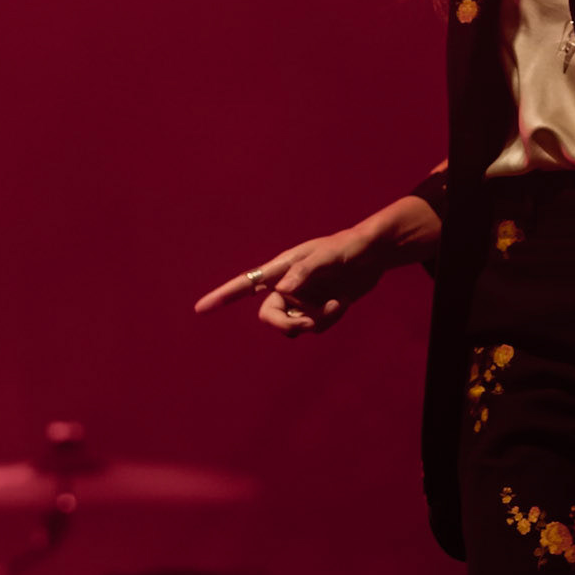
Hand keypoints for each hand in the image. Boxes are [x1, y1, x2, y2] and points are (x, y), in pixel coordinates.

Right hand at [194, 226, 384, 336]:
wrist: (375, 255)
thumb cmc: (348, 246)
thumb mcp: (328, 255)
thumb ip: (305, 271)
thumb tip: (283, 291)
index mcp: (281, 268)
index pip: (245, 284)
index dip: (221, 297)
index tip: (200, 309)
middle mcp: (287, 286)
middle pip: (269, 317)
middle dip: (287, 325)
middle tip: (306, 326)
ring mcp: (302, 300)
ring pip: (295, 326)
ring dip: (316, 321)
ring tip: (336, 302)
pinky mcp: (318, 310)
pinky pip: (315, 328)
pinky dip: (329, 320)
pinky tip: (342, 303)